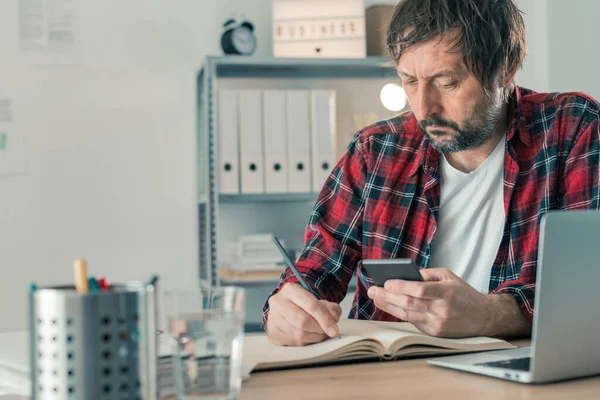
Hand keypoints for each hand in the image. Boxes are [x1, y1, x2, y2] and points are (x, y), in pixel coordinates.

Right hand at [266, 283, 341, 345]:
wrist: (287, 310)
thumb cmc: (305, 306)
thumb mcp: (321, 302)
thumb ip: (331, 309)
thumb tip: (333, 319)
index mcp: (291, 289)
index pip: (311, 305)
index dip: (325, 319)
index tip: (334, 330)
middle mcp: (278, 302)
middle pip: (303, 321)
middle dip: (319, 329)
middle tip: (327, 332)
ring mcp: (273, 318)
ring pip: (299, 334)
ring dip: (314, 337)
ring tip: (319, 334)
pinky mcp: (272, 333)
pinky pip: (293, 343)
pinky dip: (305, 342)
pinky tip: (308, 336)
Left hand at [367, 268, 493, 337]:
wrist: (483, 317)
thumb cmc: (463, 293)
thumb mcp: (448, 276)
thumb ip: (426, 275)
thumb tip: (404, 276)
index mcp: (447, 293)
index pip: (420, 290)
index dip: (401, 287)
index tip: (386, 282)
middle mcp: (442, 310)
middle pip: (409, 303)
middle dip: (387, 296)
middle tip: (372, 290)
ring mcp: (438, 324)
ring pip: (408, 315)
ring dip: (388, 306)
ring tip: (376, 298)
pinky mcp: (435, 333)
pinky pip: (414, 322)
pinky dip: (401, 313)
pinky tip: (389, 306)